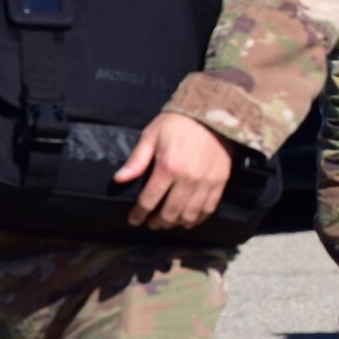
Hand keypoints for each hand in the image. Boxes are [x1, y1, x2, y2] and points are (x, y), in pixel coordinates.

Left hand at [113, 112, 234, 229]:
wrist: (214, 114)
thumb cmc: (179, 123)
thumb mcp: (152, 135)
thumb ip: (137, 160)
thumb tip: (119, 180)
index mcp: (167, 167)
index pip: (149, 200)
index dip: (139, 214)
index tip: (133, 219)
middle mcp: (187, 179)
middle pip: (169, 212)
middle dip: (157, 222)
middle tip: (151, 223)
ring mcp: (205, 182)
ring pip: (189, 215)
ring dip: (176, 223)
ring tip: (168, 223)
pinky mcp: (220, 182)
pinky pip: (208, 209)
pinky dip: (197, 219)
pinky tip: (188, 220)